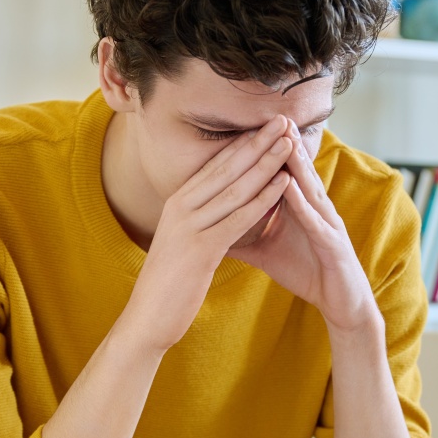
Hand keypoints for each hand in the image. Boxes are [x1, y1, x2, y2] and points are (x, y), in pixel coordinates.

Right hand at [123, 115, 293, 351]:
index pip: (215, 165)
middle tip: (282, 120)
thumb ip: (199, 219)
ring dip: (266, 163)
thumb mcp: (181, 242)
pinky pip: (238, 218)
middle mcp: (180, 207)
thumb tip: (219, 204)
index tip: (265, 124)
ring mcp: (189, 226)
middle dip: (257, 142)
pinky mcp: (201, 249)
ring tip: (290, 144)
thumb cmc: (169, 283)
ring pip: (235, 187)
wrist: (147, 318)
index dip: (242, 142)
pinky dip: (263, 199)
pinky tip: (284, 185)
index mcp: (177, 202)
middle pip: (226, 168)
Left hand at [233, 122, 378, 332]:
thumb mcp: (267, 252)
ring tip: (284, 139)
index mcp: (299, 208)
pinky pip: (315, 220)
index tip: (249, 128)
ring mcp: (326, 223)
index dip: (266, 152)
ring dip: (298, 164)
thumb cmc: (305, 272)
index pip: (280, 173)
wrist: (338, 301)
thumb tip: (211, 230)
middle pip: (297, 172)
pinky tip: (291, 188)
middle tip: (272, 117)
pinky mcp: (332, 243)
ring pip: (309, 188)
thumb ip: (242, 237)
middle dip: (285, 145)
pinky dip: (302, 204)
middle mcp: (315, 209)